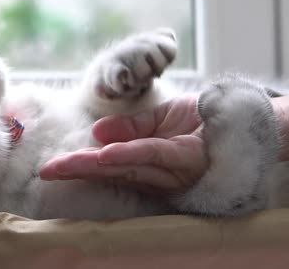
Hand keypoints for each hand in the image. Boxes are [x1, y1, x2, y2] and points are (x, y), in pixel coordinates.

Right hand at [39, 95, 209, 193]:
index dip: (80, 165)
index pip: (108, 164)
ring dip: (94, 167)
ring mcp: (171, 168)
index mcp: (146, 160)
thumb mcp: (162, 117)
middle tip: (48, 171)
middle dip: (78, 171)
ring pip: (126, 166)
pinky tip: (105, 155)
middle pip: (111, 171)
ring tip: (66, 165)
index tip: (52, 166)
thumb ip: (131, 126)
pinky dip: (128, 155)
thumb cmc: (201, 120)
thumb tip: (97, 134)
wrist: (240, 117)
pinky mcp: (187, 158)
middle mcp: (156, 170)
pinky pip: (153, 155)